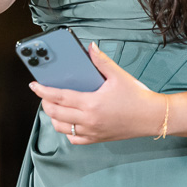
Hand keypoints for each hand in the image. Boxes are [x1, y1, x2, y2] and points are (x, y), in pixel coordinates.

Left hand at [29, 42, 167, 144]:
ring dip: (54, 117)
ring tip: (55, 107)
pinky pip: (74, 139)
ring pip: (62, 128)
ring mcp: (92, 132)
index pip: (59, 97)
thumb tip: (90, 47)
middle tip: (44, 94)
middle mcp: (88, 120)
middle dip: (45, 103)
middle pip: (56, 114)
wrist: (152, 117)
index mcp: (91, 103)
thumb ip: (101, 61)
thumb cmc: (137, 97)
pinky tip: (70, 121)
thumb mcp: (119, 75)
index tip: (34, 85)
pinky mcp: (97, 139)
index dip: (44, 91)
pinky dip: (67, 131)